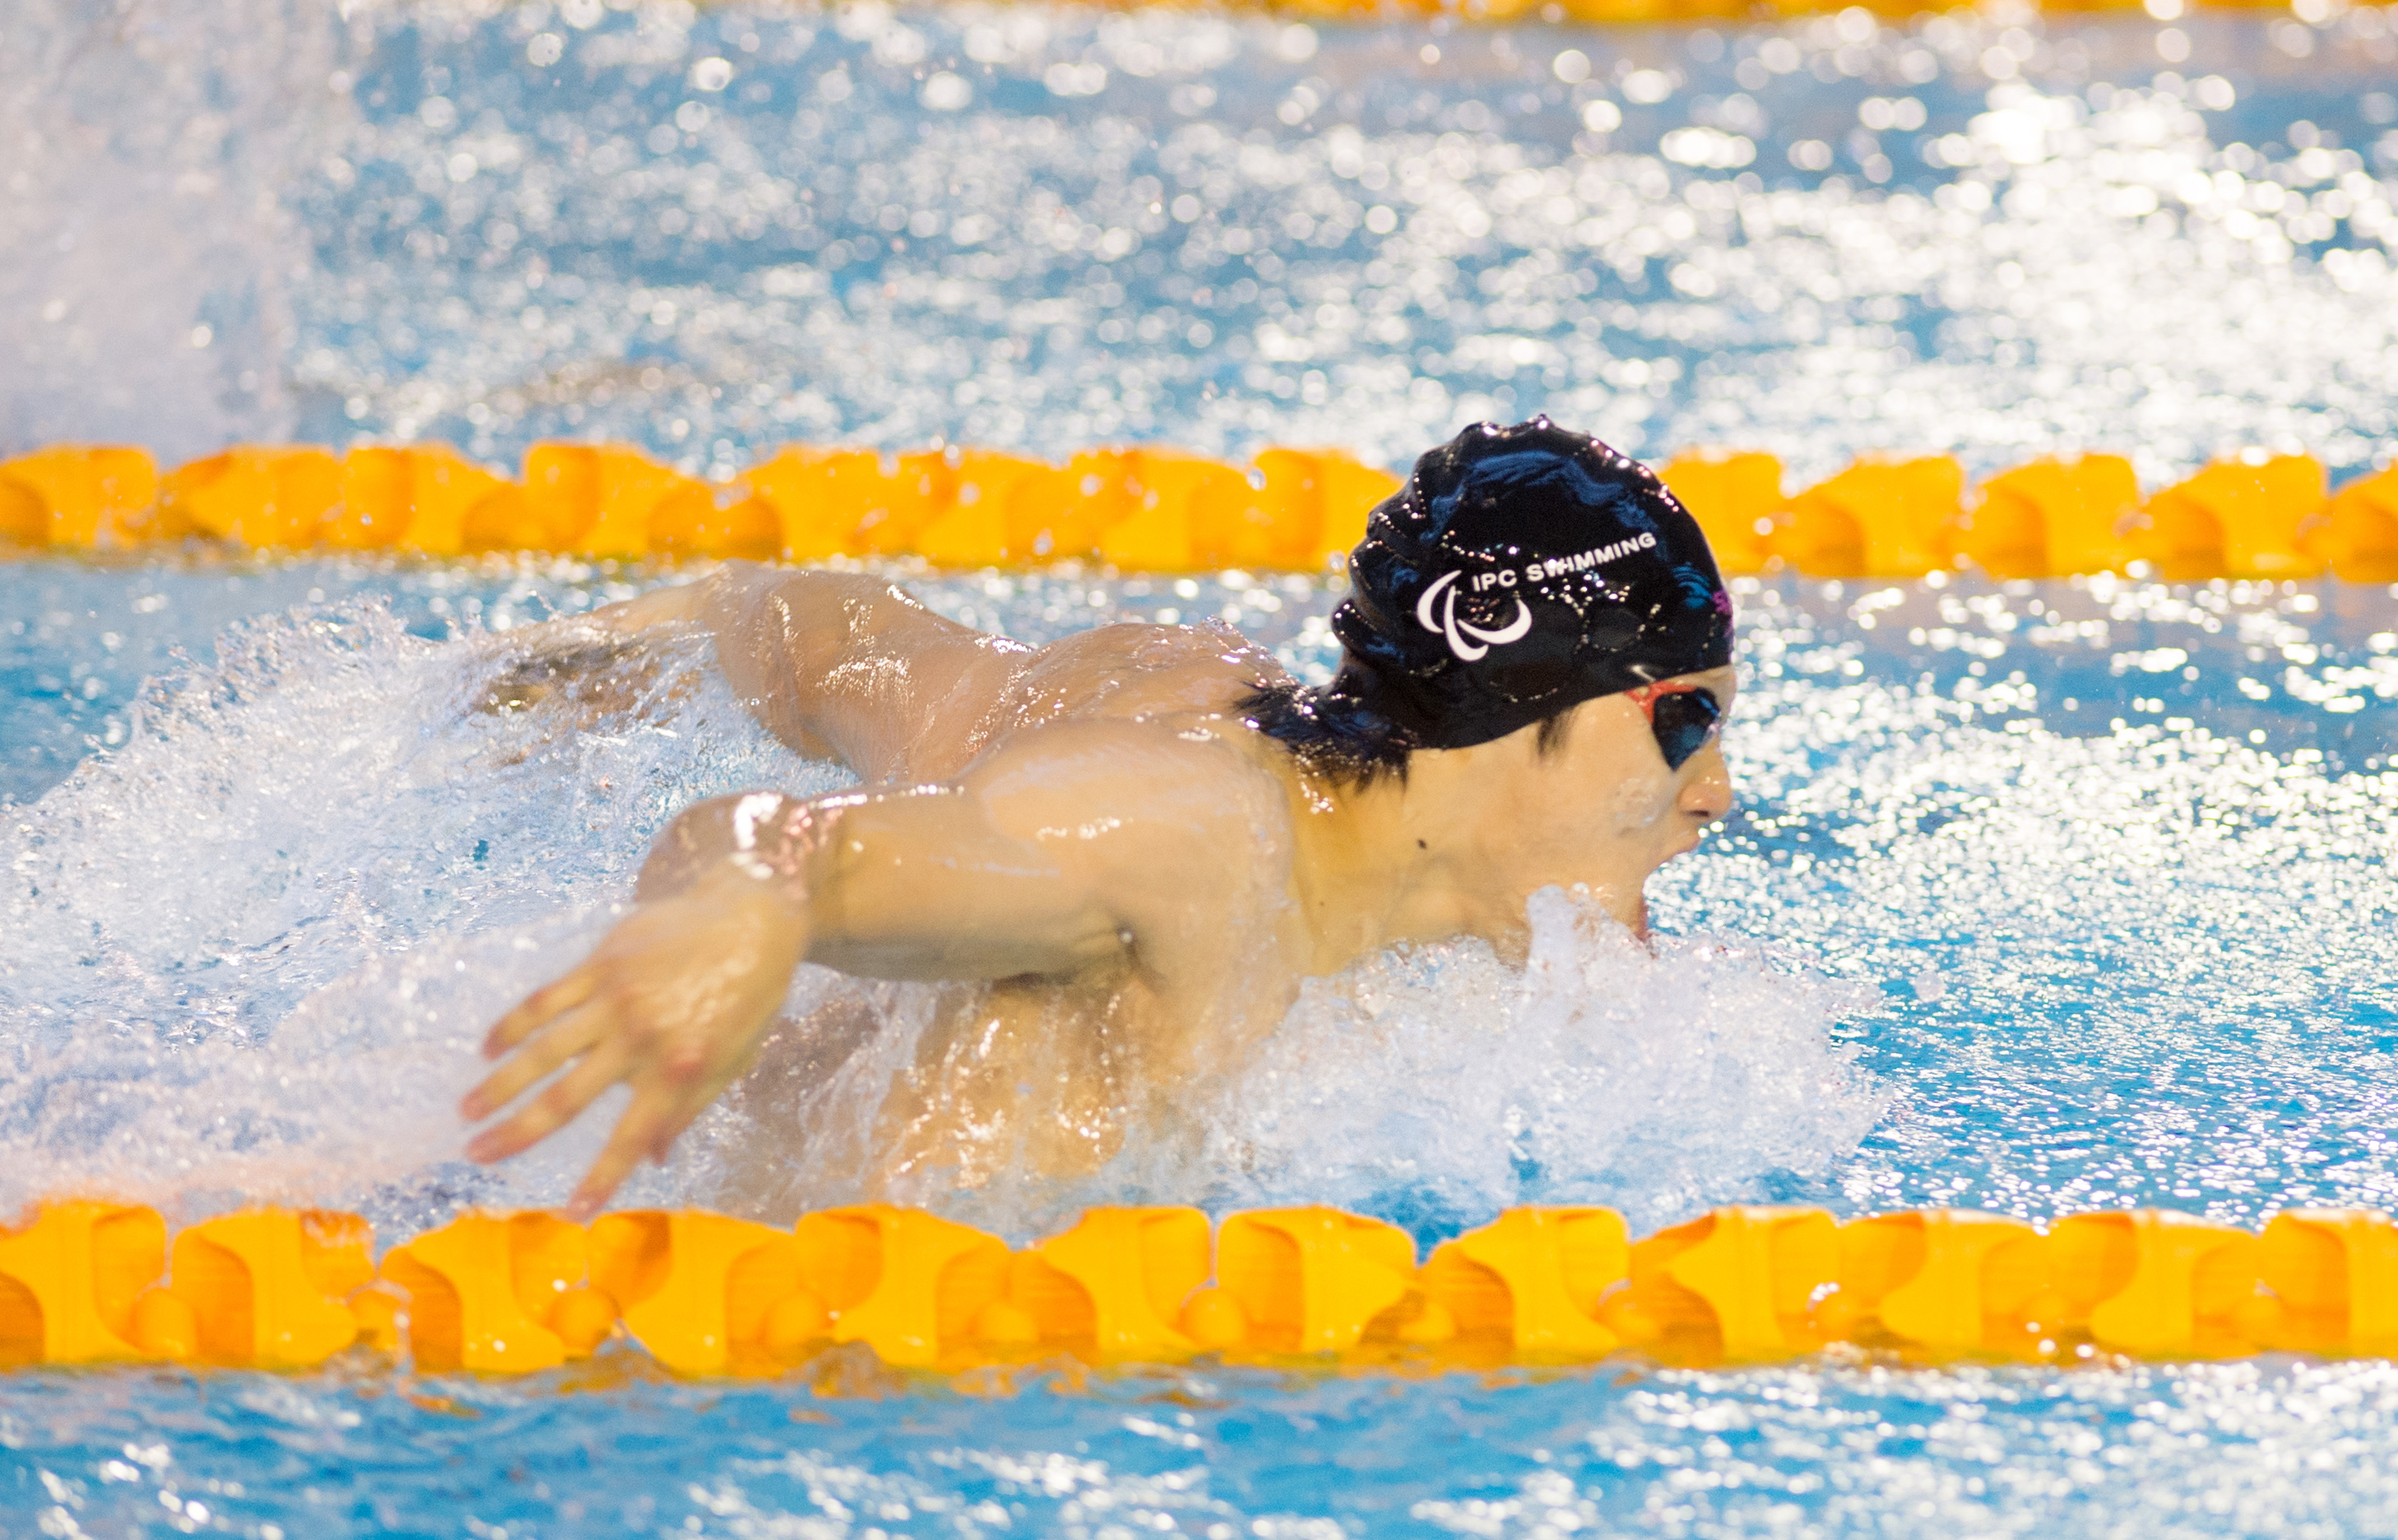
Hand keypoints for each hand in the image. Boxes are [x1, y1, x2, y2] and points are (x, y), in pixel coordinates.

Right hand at [462, 865, 809, 1217]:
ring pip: (544, 1049)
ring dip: (501, 1083)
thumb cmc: (749, 995)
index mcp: (679, 1069)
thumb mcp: (735, 1059)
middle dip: (518, 1132)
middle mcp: (642, 1038)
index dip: (601, 1179)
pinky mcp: (601, 963)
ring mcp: (617, 998)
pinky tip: (488, 1048)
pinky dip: (513, 1025)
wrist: (752, 915)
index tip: (571, 1214)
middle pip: (568, 1097)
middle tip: (476, 1155)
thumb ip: (690, 1108)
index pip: (631, 1138)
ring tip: (468, 1111)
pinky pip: (546, 998)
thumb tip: (654, 1158)